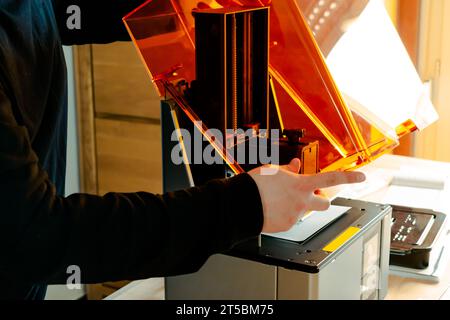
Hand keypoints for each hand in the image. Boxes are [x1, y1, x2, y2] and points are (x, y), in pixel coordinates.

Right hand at [249, 159, 365, 232]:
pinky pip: (290, 220)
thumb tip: (295, 166)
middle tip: (310, 195)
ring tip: (280, 202)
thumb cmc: (255, 186)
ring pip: (305, 212)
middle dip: (321, 198)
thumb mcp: (273, 170)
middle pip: (325, 202)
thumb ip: (288, 170)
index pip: (331, 178)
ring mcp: (295, 215)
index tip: (361, 177)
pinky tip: (272, 210)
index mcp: (301, 183)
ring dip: (299, 207)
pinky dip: (284, 216)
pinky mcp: (286, 226)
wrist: (241, 205)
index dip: (349, 177)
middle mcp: (302, 200)